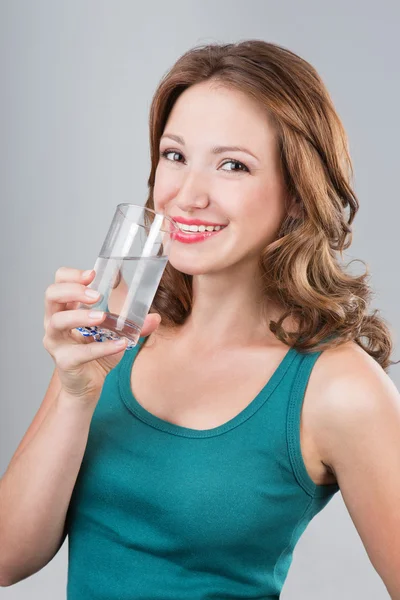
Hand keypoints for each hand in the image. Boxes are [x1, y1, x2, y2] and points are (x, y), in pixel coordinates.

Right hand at [42, 267, 160, 400]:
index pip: (59, 282)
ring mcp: (56, 342)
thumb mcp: (116, 334)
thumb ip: (133, 324)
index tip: (92, 274)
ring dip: (81, 316)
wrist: (89, 385)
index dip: (72, 276)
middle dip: (74, 290)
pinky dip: (102, 347)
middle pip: (52, 295)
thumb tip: (155, 317)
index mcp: (65, 309)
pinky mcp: (64, 361)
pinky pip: (81, 352)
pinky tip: (120, 344)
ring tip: (102, 317)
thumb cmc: (97, 354)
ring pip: (59, 321)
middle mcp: (54, 322)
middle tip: (96, 295)